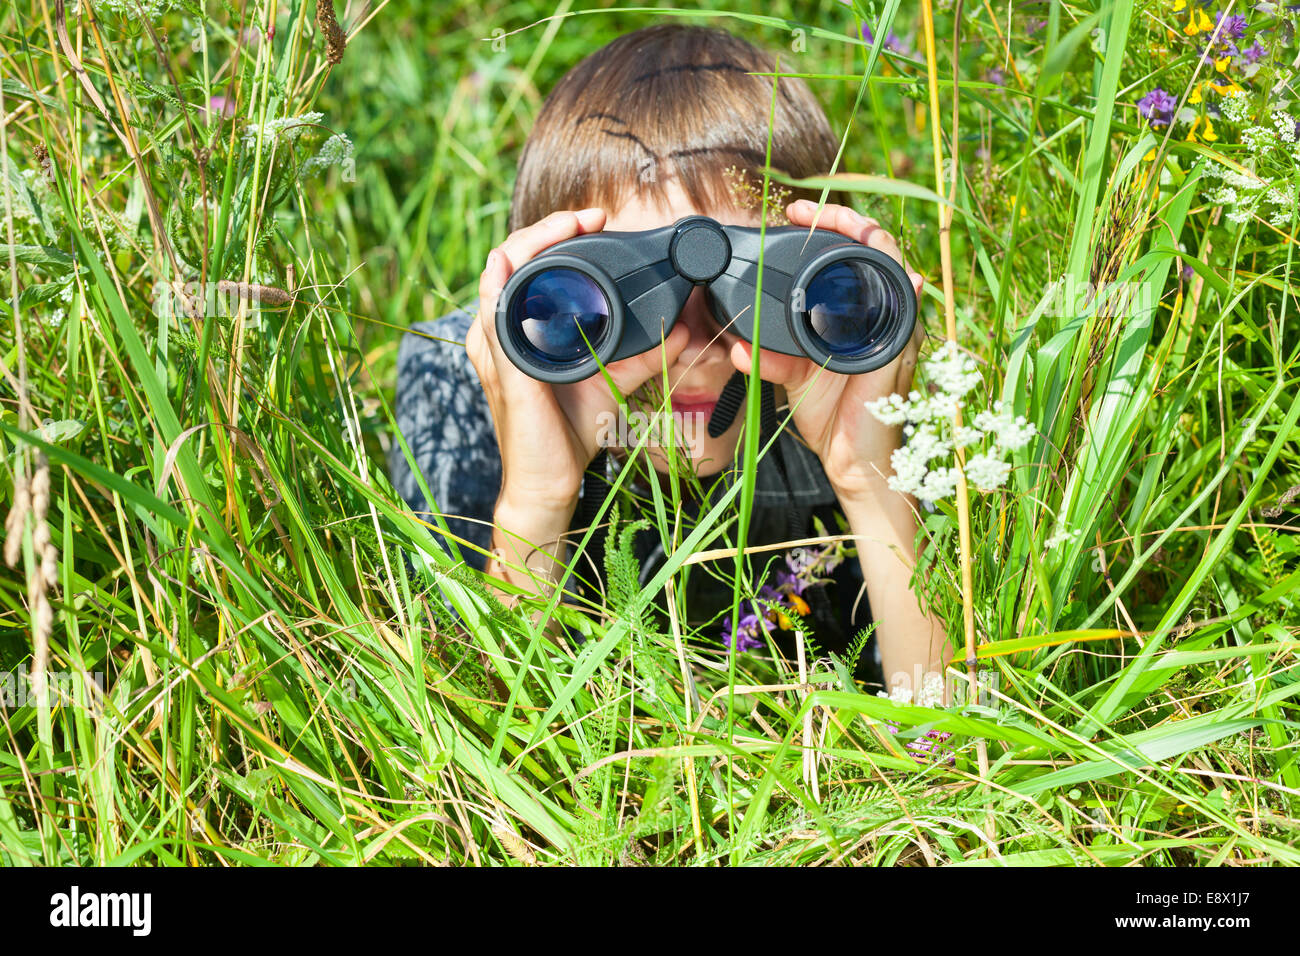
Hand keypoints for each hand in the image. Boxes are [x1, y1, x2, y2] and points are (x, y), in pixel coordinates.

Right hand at [466, 207, 690, 514]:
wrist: (550, 480)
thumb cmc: (570, 430)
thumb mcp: (612, 379)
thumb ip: (644, 354)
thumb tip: (681, 327)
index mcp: (521, 329)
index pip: (530, 266)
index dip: (556, 235)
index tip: (594, 220)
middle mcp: (501, 332)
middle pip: (512, 260)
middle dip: (547, 230)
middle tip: (587, 217)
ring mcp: (496, 348)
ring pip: (501, 277)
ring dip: (530, 244)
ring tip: (565, 226)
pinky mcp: (502, 368)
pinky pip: (493, 316)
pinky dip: (500, 284)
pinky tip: (509, 264)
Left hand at [728, 198, 925, 503]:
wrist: (853, 462)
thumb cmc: (832, 416)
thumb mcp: (794, 377)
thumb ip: (772, 356)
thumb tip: (738, 344)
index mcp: (859, 316)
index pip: (855, 256)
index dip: (831, 227)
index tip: (795, 214)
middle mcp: (883, 317)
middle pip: (878, 249)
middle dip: (849, 220)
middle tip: (810, 212)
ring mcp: (895, 331)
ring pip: (895, 266)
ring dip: (868, 239)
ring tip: (838, 221)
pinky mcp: (898, 352)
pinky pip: (902, 307)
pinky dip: (891, 283)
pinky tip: (880, 265)